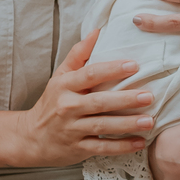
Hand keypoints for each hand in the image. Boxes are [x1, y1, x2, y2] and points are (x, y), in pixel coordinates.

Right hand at [10, 32, 154, 163]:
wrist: (30, 138)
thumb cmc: (52, 103)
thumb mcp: (60, 76)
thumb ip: (79, 55)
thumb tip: (98, 31)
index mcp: (65, 85)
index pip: (90, 74)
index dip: (112, 69)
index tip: (134, 65)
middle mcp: (68, 106)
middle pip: (99, 102)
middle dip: (125, 99)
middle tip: (149, 96)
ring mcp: (72, 129)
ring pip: (102, 126)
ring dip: (127, 124)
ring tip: (149, 121)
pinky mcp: (77, 148)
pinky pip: (102, 148)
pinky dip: (121, 147)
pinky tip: (139, 142)